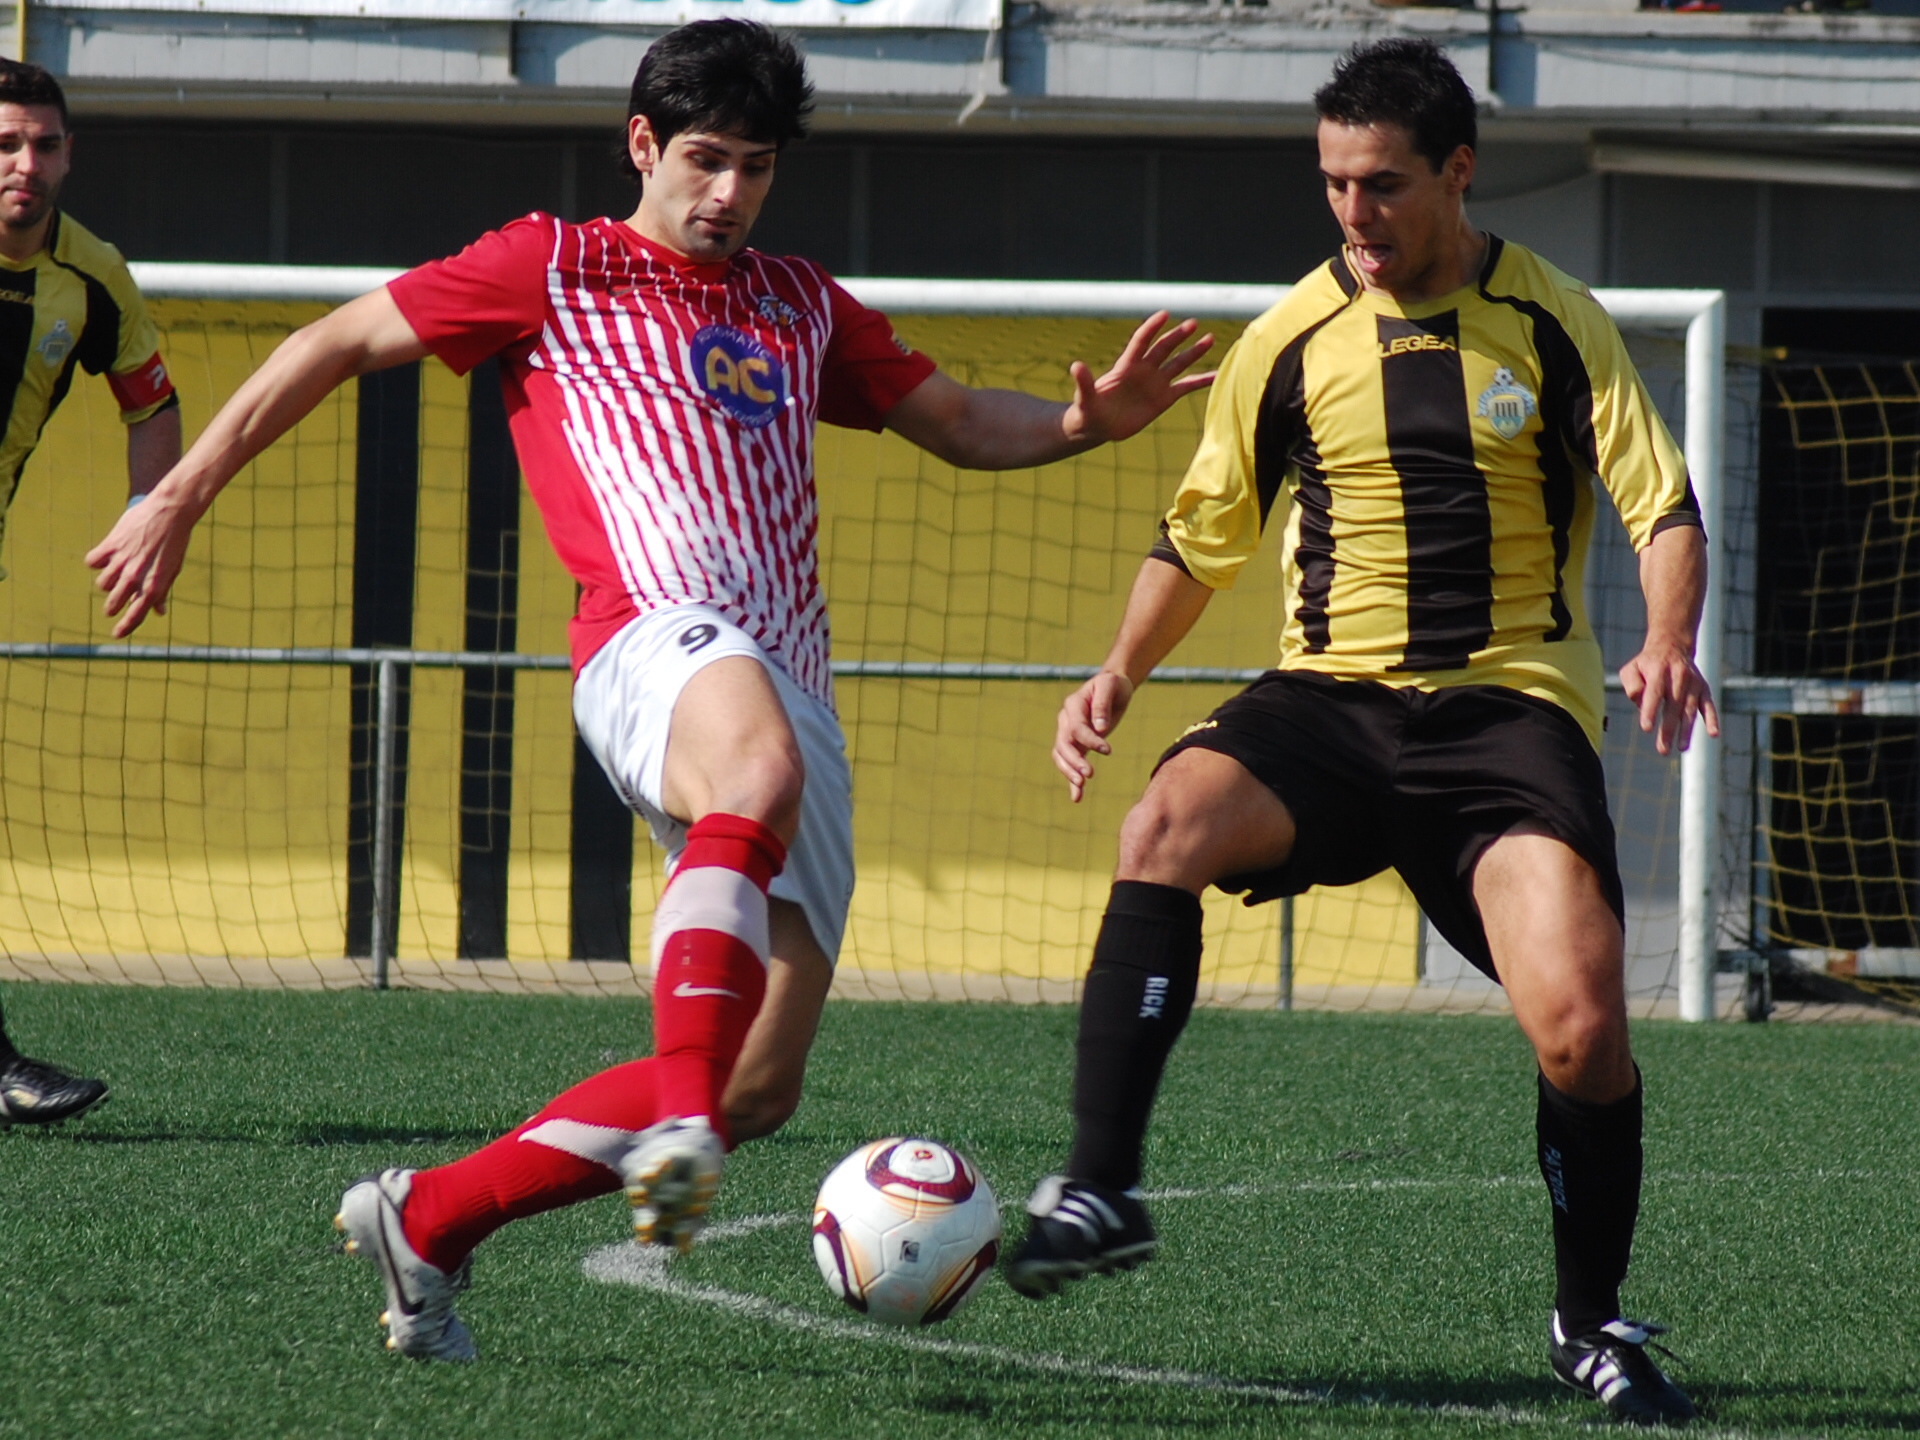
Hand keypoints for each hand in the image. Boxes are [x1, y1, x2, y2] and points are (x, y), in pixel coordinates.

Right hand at [85, 489, 197, 636]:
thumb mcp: (172, 569)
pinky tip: (105, 557)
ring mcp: (122, 560)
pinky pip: (93, 561)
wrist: (171, 511)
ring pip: (102, 583)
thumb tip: (158, 612)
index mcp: (154, 584)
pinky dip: (96, 561)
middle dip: (112, 607)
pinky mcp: (111, 544)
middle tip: (112, 606)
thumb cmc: (174, 542)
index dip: (126, 626)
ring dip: (106, 583)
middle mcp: (136, 576)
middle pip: (114, 601)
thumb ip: (162, 591)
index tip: (117, 635)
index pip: (137, 613)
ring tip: (114, 575)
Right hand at [1053, 671, 1135, 801]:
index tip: (1108, 750)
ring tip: (1081, 786)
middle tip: (1089, 774)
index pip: (1077, 728)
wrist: (1112, 688)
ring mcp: (1068, 733)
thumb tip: (1101, 728)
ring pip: (1061, 756)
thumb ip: (1103, 705)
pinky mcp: (1077, 745)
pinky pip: (1069, 763)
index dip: (1090, 740)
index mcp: (1073, 705)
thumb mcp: (1110, 686)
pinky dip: (1071, 780)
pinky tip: (1077, 797)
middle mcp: (1065, 720)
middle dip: (1074, 761)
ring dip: (1069, 772)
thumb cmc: (1113, 685)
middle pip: (1063, 744)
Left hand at [1063, 312, 1214, 445]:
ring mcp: (1155, 383)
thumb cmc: (1087, 411)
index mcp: (1126, 367)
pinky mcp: (1164, 398)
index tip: (1164, 314)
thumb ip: (1084, 382)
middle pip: (1164, 348)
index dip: (1152, 328)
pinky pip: (1186, 387)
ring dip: (1194, 352)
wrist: (1097, 426)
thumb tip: (1075, 366)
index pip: (1141, 342)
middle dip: (1178, 336)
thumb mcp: (1084, 398)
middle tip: (1193, 324)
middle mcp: (1144, 371)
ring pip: (1178, 363)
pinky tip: (1218, 375)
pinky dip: (1202, 381)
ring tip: (1210, 338)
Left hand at [1619, 640, 1719, 755]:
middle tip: (1662, 750)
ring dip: (1687, 730)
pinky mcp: (1704, 689)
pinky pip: (1709, 706)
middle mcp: (1679, 676)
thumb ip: (1631, 685)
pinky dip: (1712, 719)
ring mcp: (1694, 683)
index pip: (1654, 693)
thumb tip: (1640, 703)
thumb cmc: (1646, 665)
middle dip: (1668, 729)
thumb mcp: (1631, 669)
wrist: (1672, 647)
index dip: (1650, 711)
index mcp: (1658, 671)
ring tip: (1682, 748)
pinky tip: (1714, 734)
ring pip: (1690, 709)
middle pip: (1673, 706)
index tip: (1647, 729)